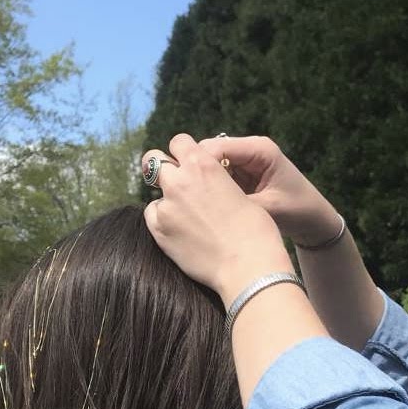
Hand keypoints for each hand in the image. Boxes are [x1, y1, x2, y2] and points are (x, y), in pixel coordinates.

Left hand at [143, 134, 293, 301]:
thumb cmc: (255, 232)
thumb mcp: (240, 194)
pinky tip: (183, 233)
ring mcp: (166, 206)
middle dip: (162, 168)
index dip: (183, 151)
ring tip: (190, 220)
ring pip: (155, 194)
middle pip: (153, 160)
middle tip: (177, 185)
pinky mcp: (158, 230)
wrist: (249, 266)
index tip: (188, 163)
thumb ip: (216, 183)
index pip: (178, 142)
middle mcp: (179, 180)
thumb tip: (207, 186)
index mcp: (203, 165)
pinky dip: (163, 221)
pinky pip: (152, 217)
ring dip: (167, 201)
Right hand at [194, 134, 342, 246]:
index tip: (187, 189)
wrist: (314, 220)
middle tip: (187, 198)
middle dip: (196, 173)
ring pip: (208, 165)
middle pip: (207, 152)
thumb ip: (238, 202)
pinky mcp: (240, 174)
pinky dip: (209, 188)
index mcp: (260, 149)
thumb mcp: (268, 208)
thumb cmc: (298, 212)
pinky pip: (215, 176)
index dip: (197, 166)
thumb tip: (202, 203)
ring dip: (201, 182)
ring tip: (196, 205)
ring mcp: (244, 161)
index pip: (216, 147)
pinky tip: (206, 205)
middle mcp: (249, 149)